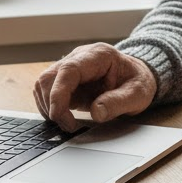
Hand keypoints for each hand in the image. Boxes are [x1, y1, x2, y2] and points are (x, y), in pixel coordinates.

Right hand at [33, 43, 156, 131]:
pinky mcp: (66, 81)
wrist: (138, 76)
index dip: (58, 93)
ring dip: (48, 106)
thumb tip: (96, 113)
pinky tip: (64, 118)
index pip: (68, 70)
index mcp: (98, 56)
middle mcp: (79, 57)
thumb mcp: (138, 94)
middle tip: (68, 126)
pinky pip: (47, 92)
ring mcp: (70, 68)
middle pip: (49, 77)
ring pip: (43, 84)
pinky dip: (50, 107)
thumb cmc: (138, 82)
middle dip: (51, 104)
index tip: (58, 115)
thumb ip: (118, 102)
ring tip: (67, 123)